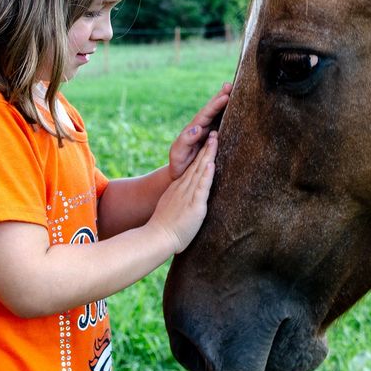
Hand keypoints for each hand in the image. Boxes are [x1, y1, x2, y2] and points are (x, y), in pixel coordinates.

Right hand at [150, 132, 217, 254]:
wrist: (155, 238)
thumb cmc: (163, 230)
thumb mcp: (170, 209)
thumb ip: (178, 203)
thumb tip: (184, 202)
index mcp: (178, 189)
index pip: (192, 168)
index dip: (200, 154)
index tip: (207, 142)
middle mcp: (183, 188)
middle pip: (197, 164)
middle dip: (206, 148)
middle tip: (214, 132)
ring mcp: (188, 195)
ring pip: (200, 170)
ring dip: (208, 154)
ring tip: (215, 139)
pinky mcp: (194, 204)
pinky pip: (201, 186)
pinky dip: (207, 174)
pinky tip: (211, 163)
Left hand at [168, 83, 231, 180]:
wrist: (180, 174)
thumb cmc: (178, 164)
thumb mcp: (178, 152)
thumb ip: (185, 140)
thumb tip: (197, 128)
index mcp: (194, 128)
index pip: (205, 113)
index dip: (215, 104)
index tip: (225, 96)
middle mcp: (202, 126)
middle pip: (212, 109)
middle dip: (221, 96)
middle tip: (230, 84)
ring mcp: (209, 131)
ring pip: (219, 114)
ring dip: (226, 103)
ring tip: (235, 91)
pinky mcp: (215, 139)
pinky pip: (223, 124)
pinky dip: (230, 115)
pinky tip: (238, 109)